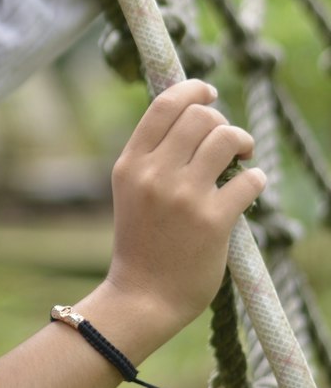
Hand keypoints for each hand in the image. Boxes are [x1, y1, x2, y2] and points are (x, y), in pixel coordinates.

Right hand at [106, 78, 265, 333]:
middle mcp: (154, 174)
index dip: (193, 90)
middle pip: (200, 116)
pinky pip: (248, 180)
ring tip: (243, 156)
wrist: (142, 297)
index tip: (209, 92)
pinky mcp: (213, 221)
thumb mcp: (131, 191)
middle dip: (221, 120)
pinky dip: (256, 179)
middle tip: (228, 140)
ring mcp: (183, 197)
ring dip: (242, 141)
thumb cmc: (141, 243)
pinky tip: (251, 187)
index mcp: (130, 164)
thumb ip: (153, 156)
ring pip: (225, 138)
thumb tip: (191, 115)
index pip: (164, 105)